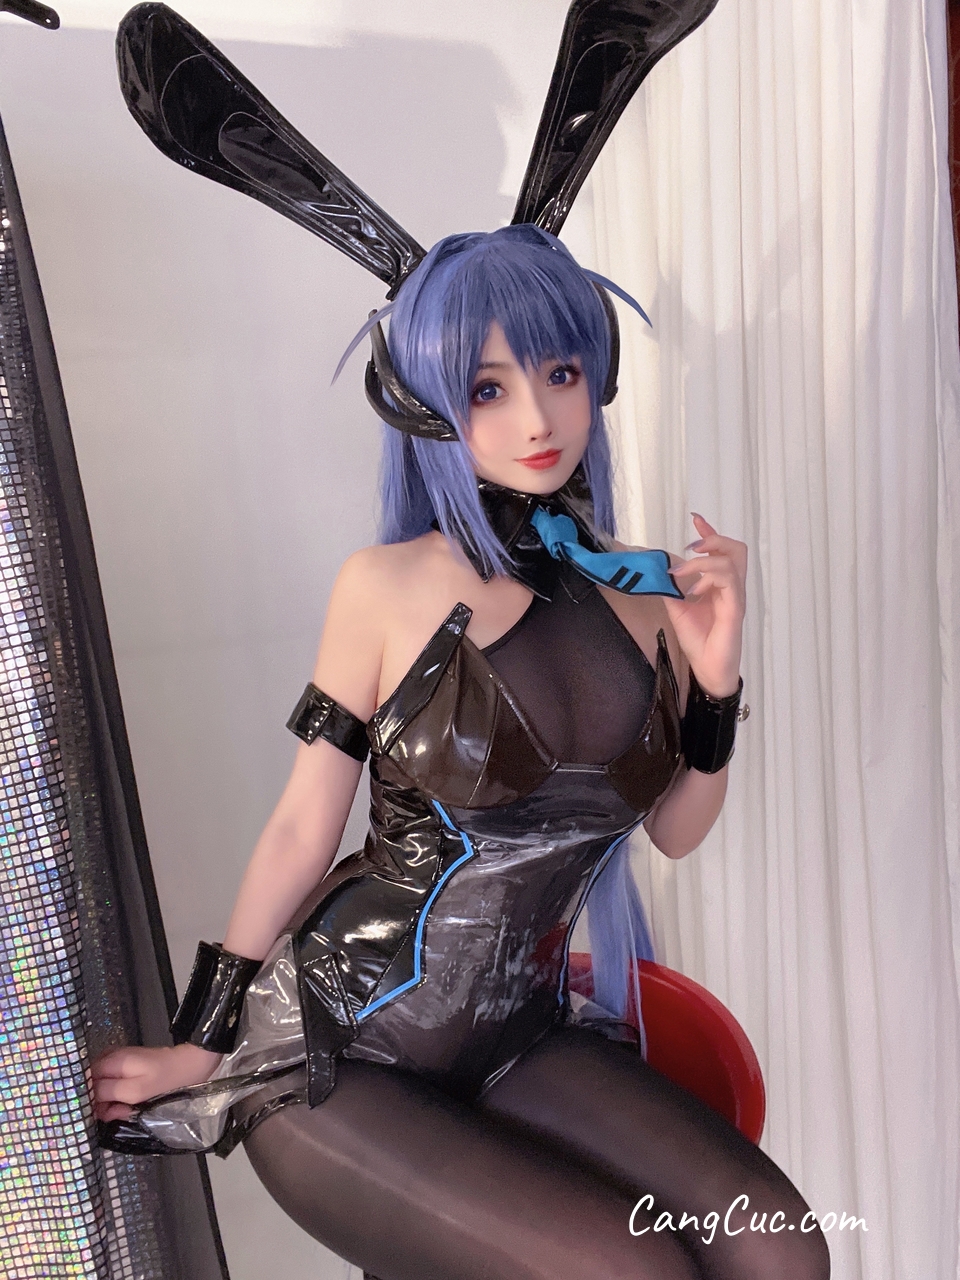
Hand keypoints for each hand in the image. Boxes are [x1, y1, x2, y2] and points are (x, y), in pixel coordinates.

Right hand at [92, 1042, 221, 1122]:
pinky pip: (112, 1087)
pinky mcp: (126, 1069)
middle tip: (119, 1114)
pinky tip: (129, 1106)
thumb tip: (87, 1098)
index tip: (99, 1115)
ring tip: (127, 1111)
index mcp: (110, 1061)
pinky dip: (118, 1099)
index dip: (87, 1101)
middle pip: (91, 1086)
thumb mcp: (135, 1091)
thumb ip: (108, 1093)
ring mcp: (118, 1063)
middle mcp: (110, 1059)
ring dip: (110, 1104)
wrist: (191, 1065)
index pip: (83, 1083)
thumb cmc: (165, 1079)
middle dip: (101, 1105)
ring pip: (102, 1089)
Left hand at [664, 513, 746, 696]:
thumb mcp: (678, 608)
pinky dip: (709, 579)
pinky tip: (695, 591)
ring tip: (684, 573)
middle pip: (736, 549)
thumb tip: (657, 570)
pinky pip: (729, 582)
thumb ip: (672, 588)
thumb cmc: (699, 639)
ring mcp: (735, 597)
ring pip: (732, 561)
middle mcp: (731, 587)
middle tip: (692, 546)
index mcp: (719, 584)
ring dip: (704, 561)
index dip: (709, 532)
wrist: (707, 667)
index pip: (720, 550)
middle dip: (714, 539)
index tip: (696, 519)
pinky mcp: (735, 609)